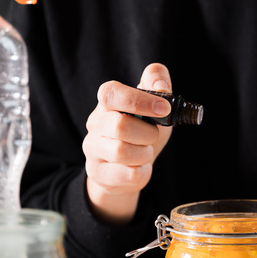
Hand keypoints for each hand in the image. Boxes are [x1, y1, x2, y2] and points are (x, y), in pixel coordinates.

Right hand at [82, 63, 173, 224]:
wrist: (128, 169)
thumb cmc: (142, 132)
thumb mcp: (154, 105)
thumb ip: (157, 83)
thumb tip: (161, 86)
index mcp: (107, 102)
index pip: (111, 93)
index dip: (138, 100)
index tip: (164, 108)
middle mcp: (95, 123)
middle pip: (119, 126)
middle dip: (147, 133)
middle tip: (154, 135)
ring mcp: (92, 148)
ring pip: (121, 151)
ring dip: (144, 153)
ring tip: (145, 152)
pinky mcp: (97, 172)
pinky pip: (127, 174)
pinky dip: (142, 171)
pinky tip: (139, 167)